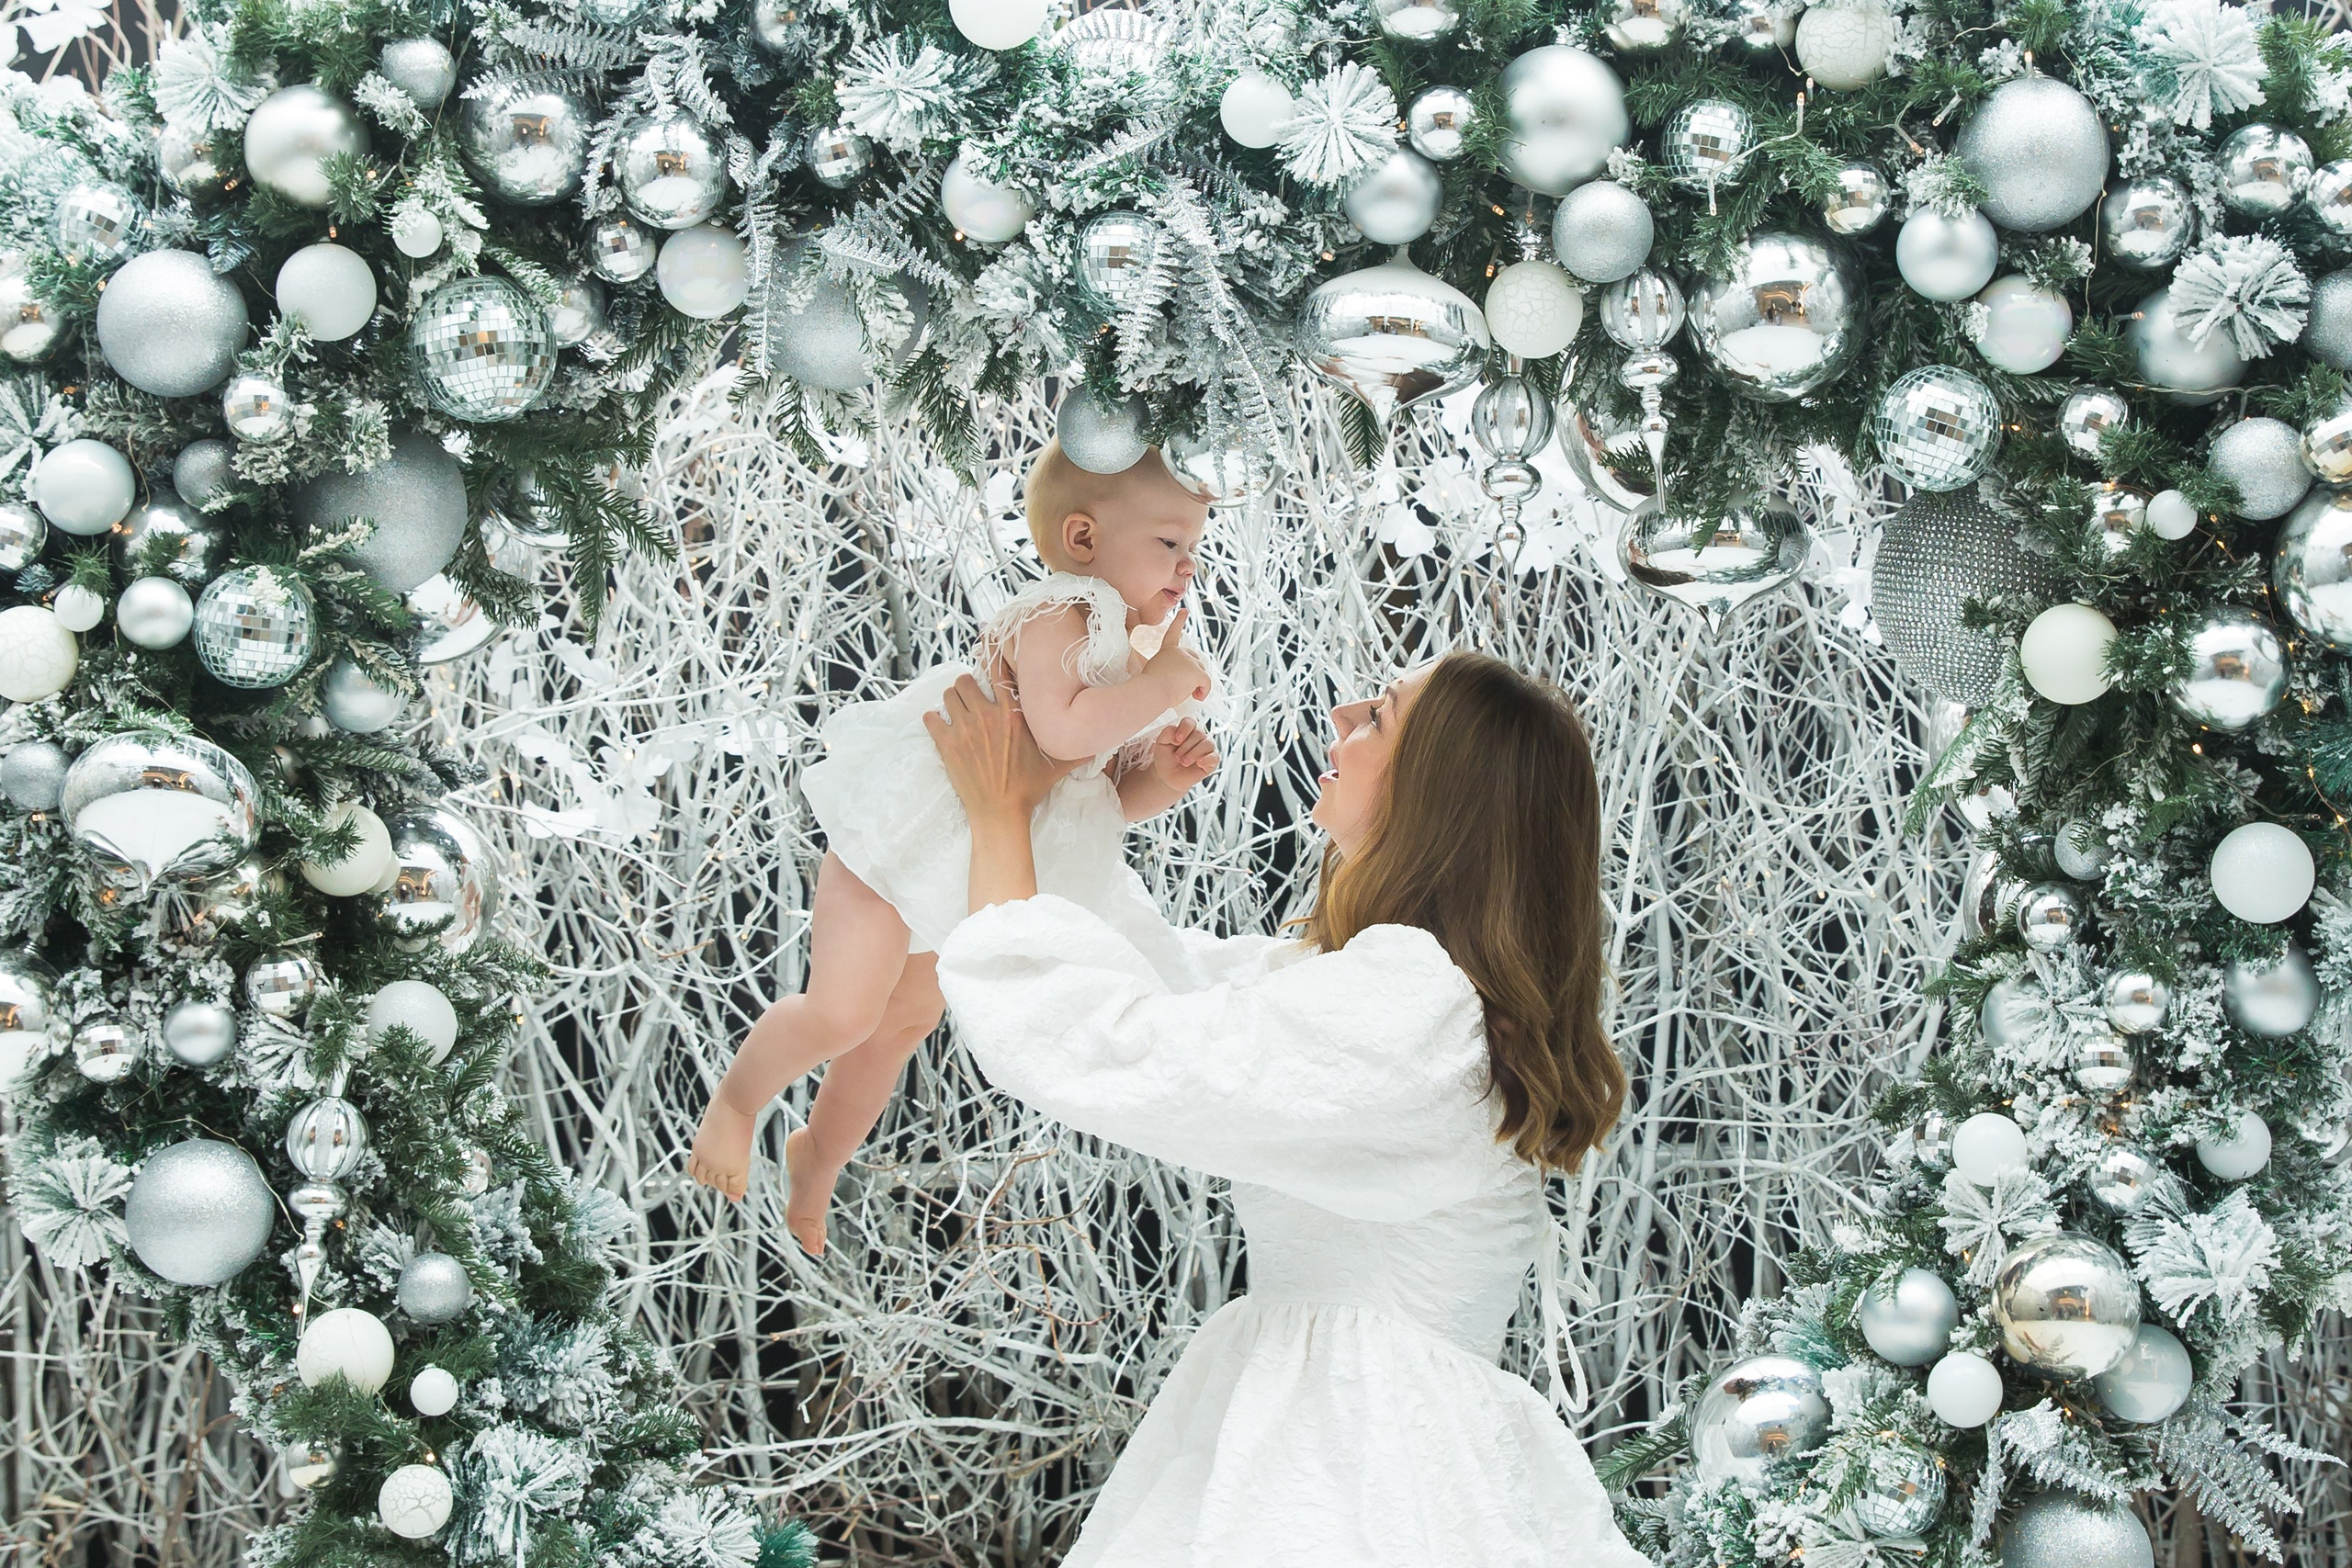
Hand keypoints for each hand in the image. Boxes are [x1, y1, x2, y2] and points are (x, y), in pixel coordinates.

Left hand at [923, 674, 1085, 822]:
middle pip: (965, 680)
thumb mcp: (1058, 765)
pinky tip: (940, 725)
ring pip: (948, 695)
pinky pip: (931, 718)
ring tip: (957, 709)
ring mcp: (965, 729)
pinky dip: (933, 719)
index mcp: (1014, 715)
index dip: (991, 661)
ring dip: (951, 700)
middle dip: (967, 686)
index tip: (988, 661)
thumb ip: (1080, 749)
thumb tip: (1104, 741)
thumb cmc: (1029, 788)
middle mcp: (988, 716)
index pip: (998, 671)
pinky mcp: (947, 745)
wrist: (1001, 813)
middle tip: (971, 697)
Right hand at [1143, 606, 1209, 702]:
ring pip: (1201, 673)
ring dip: (1196, 684)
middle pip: (1195, 660)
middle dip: (1194, 672)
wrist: (1150, 692)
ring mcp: (1189, 661)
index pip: (1173, 633)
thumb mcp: (1149, 672)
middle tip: (1183, 686)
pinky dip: (1204, 691)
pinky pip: (1206, 683)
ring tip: (1183, 693)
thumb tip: (1159, 679)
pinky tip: (1196, 697)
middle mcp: (1179, 652)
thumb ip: (1158, 669)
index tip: (1184, 611)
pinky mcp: (1197, 672)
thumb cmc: (1146, 687)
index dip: (1179, 621)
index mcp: (1166, 651)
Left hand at [1149, 718, 1218, 793]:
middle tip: (1176, 756)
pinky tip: (1198, 763)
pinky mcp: (1211, 761)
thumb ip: (1168, 732)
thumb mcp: (1161, 742)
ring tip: (1184, 762)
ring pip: (1208, 744)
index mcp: (1187, 730)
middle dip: (1185, 747)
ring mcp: (1206, 749)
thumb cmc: (1166, 758)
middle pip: (1199, 733)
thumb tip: (1178, 733)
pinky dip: (1207, 759)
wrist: (1167, 776)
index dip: (1184, 729)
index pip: (1190, 722)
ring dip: (1193, 754)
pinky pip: (1215, 757)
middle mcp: (1199, 737)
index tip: (1176, 740)